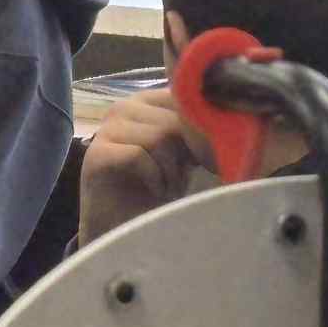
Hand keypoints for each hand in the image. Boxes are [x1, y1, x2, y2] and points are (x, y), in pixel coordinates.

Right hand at [78, 88, 201, 245]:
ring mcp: (108, 128)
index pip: (187, 98)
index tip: (213, 158)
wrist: (126, 228)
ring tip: (170, 187)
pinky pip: (139, 156)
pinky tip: (155, 191)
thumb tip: (230, 122)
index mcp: (150, 100)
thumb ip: (197, 131)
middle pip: (176, 119)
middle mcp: (126, 106)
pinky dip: (155, 179)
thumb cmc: (160, 186)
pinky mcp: (97, 154)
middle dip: (188, 154)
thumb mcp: (186, 153)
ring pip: (160, 137)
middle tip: (184, 179)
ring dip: (172, 170)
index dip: (205, 129)